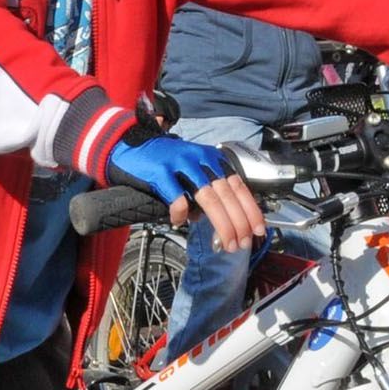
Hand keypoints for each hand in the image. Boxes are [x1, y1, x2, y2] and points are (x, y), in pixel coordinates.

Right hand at [104, 129, 264, 249]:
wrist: (130, 146)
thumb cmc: (161, 162)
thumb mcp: (191, 168)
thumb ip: (205, 188)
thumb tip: (208, 218)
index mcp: (212, 159)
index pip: (239, 186)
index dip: (251, 210)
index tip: (258, 230)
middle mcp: (200, 160)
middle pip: (227, 195)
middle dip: (239, 223)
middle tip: (242, 243)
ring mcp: (180, 165)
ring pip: (208, 198)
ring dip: (221, 224)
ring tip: (223, 243)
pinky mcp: (160, 172)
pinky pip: (176, 199)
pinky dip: (181, 214)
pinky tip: (178, 223)